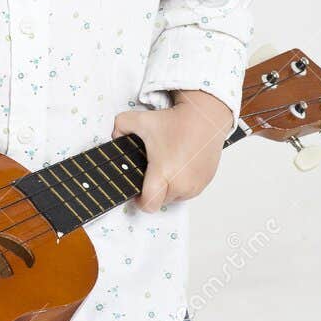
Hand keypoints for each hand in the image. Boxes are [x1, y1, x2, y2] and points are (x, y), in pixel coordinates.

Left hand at [112, 90, 234, 213]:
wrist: (205, 116)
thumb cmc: (177, 121)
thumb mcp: (141, 120)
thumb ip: (120, 126)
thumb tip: (114, 136)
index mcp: (164, 173)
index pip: (149, 204)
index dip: (140, 200)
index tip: (138, 190)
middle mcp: (182, 183)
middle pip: (161, 201)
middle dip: (154, 191)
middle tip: (153, 171)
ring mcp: (195, 185)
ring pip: (176, 197)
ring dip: (169, 188)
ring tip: (168, 167)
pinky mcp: (205, 182)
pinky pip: (189, 191)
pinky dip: (183, 183)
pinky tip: (180, 166)